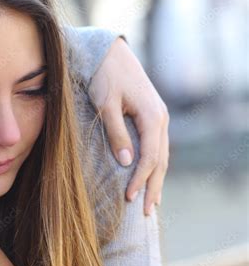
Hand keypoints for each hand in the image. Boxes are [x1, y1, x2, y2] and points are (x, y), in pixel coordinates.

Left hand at [89, 38, 168, 215]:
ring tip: (150, 202)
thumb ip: (116, 132)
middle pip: (161, 159)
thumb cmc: (104, 76)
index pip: (151, 156)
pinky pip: (157, 146)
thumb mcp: (106, 104)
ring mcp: (157, 116)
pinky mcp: (150, 116)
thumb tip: (127, 162)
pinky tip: (148, 176)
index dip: (141, 179)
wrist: (109, 53)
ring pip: (162, 154)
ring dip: (156, 178)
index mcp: (151, 115)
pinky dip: (154, 164)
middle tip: (146, 212)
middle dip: (153, 186)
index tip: (129, 198)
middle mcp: (160, 118)